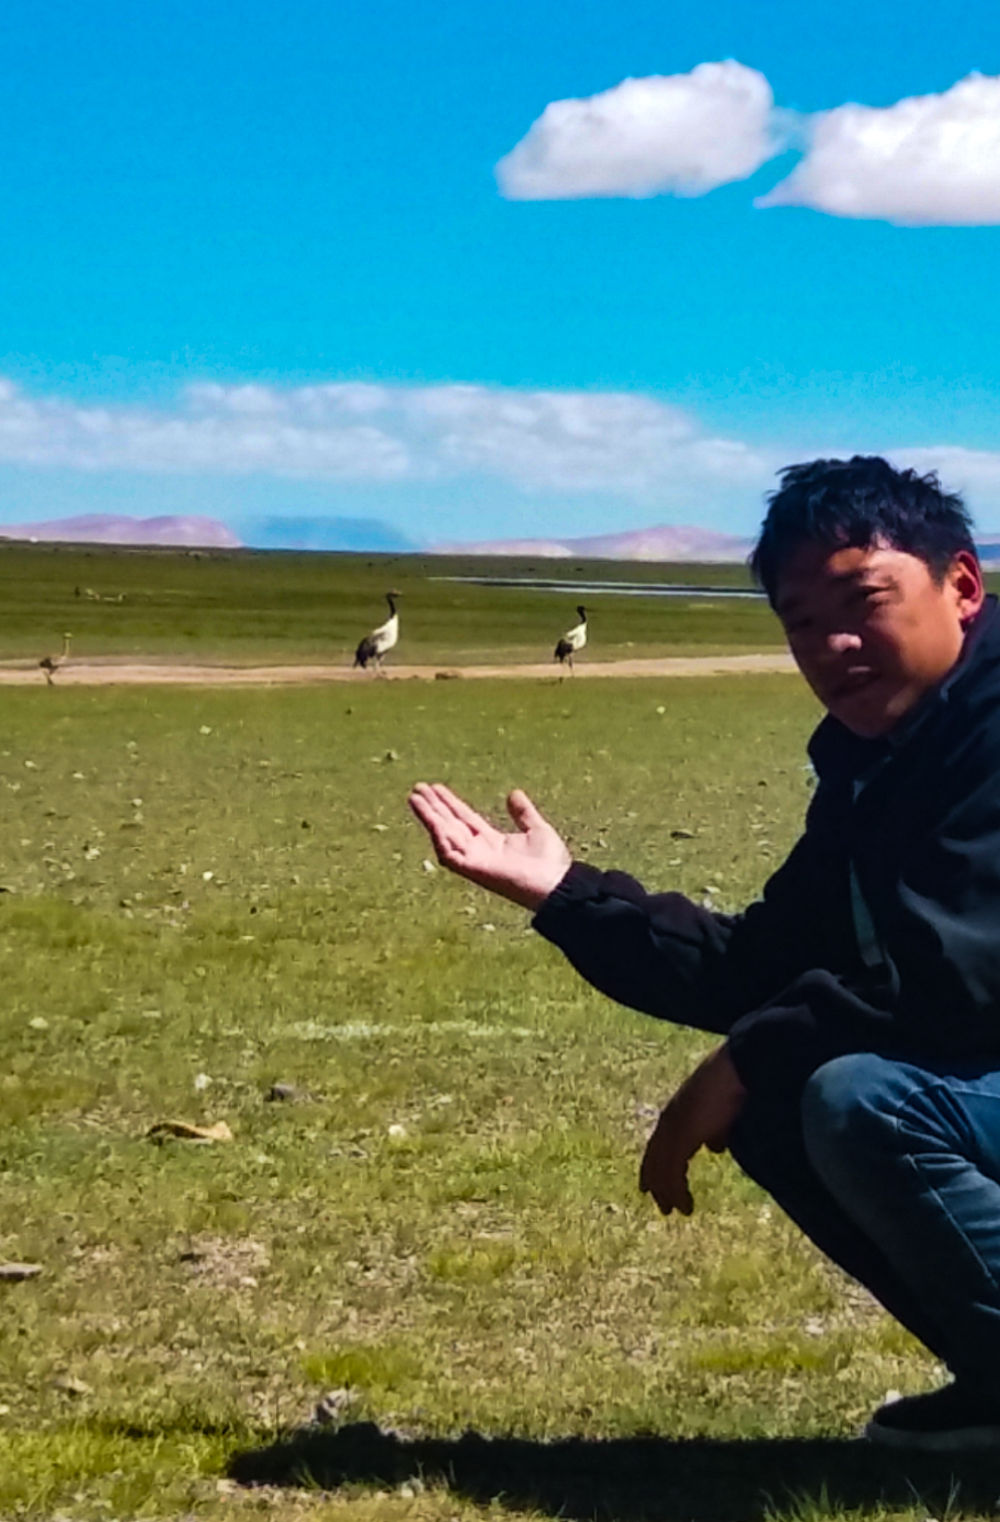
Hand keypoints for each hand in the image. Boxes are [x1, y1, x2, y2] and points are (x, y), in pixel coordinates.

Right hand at [408, 782, 571, 910]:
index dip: (450, 803)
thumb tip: (514, 793)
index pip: (464, 818)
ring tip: (416, 798)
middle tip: (417, 788)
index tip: (436, 787)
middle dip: (433, 807)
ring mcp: (474, 861)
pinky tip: (433, 822)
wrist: (557, 885)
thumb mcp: (537, 829)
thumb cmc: (551, 864)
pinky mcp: (473, 869)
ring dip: (429, 818)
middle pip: (450, 824)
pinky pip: (450, 853)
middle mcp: (479, 851)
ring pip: (444, 836)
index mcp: (492, 842)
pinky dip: (440, 837)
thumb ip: (524, 813)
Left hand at [639, 1044, 745, 1215]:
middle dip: (657, 1182)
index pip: (658, 1145)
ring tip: (674, 1211)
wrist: (738, 1070)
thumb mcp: (722, 1114)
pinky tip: (685, 1205)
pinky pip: (673, 1171)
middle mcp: (669, 1121)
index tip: (651, 1186)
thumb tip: (715, 1147)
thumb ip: (716, 1131)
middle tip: (662, 1205)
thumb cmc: (734, 1085)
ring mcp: (673, 1128)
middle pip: (655, 1158)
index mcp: (676, 1114)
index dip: (654, 1166)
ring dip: (667, 1191)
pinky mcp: (682, 1135)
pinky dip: (677, 1191)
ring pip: (661, 1168)